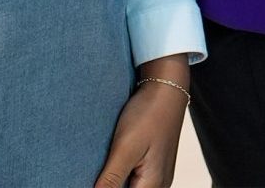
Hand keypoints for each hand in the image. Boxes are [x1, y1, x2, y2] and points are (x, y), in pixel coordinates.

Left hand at [93, 56, 188, 187]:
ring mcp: (158, 176)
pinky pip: (136, 180)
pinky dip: (122, 176)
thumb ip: (111, 179)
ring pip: (131, 187)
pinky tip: (112, 164)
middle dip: (109, 184)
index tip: (98, 174)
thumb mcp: (125, 148)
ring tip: (104, 165)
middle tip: (97, 167)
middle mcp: (159, 185)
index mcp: (152, 185)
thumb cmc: (148, 114)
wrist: (166, 87)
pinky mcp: (154, 166)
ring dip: (114, 181)